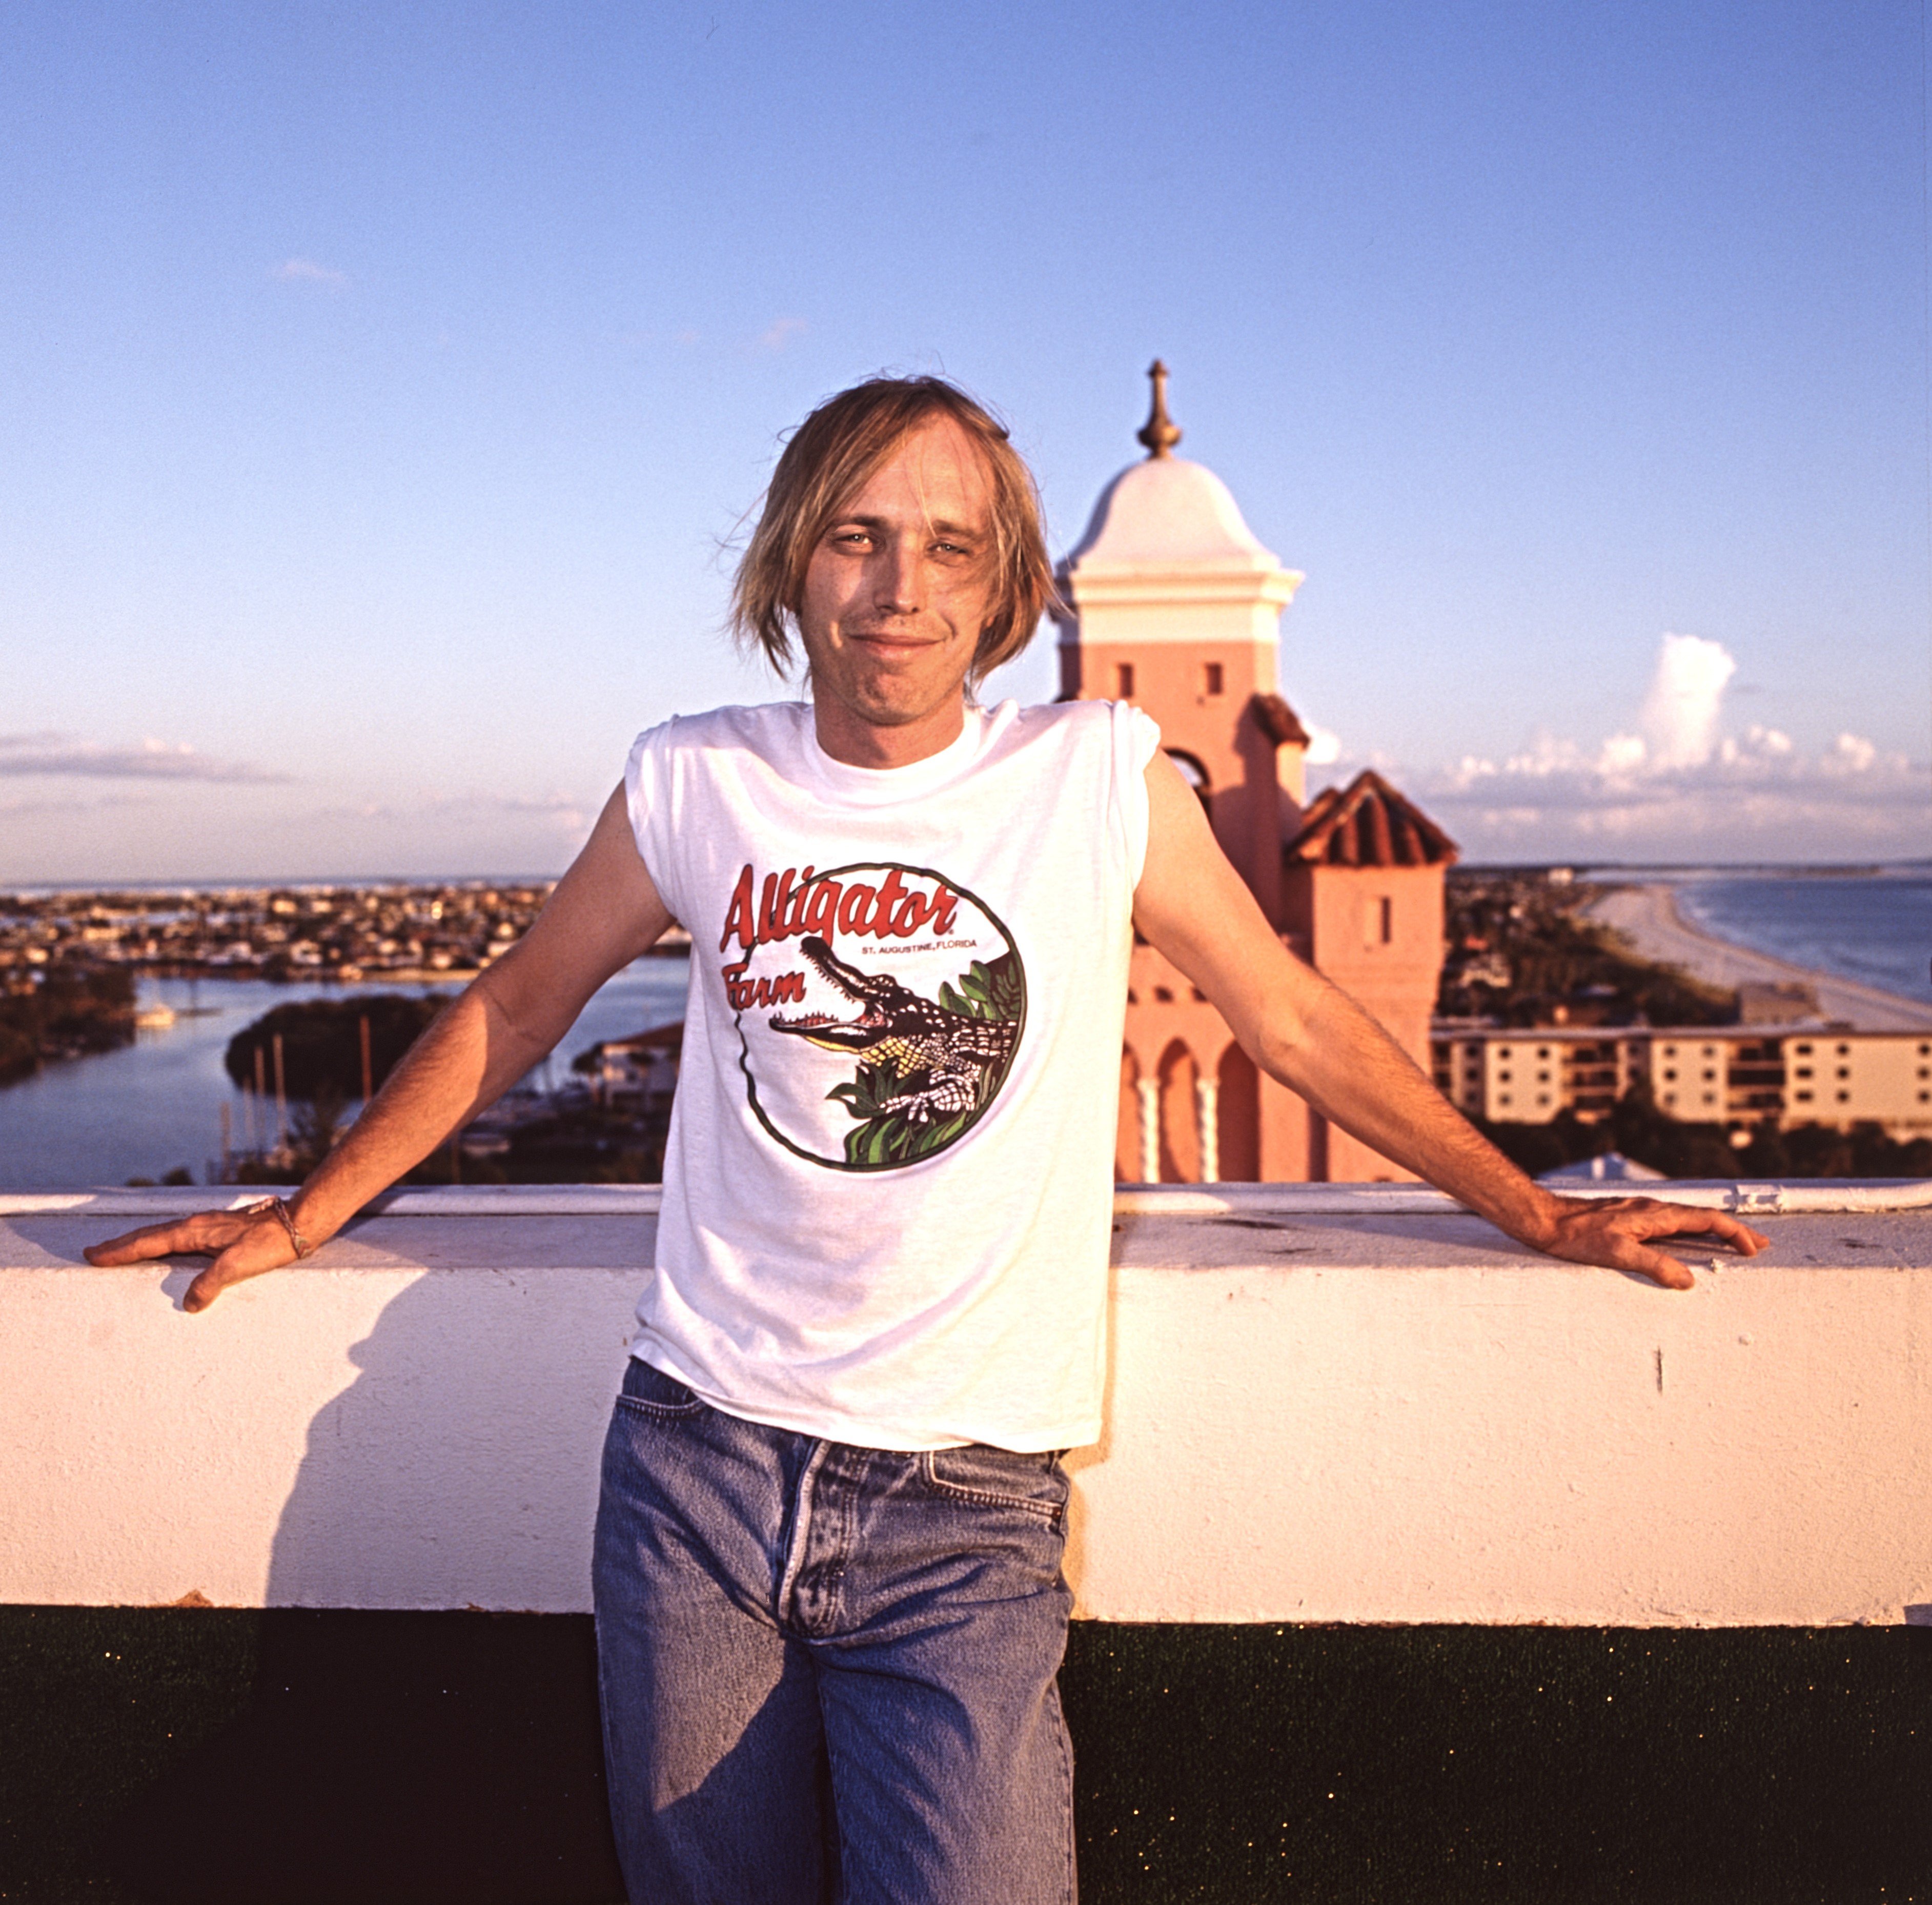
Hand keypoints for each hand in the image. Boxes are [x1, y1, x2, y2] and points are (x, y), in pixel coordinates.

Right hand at [84, 1204, 304, 1312]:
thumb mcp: (238, 1266)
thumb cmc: (271, 1242)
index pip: (148, 1242)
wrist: (300, 1223)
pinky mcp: (220, 1230)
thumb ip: (211, 1283)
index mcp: (194, 1231)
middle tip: (95, 1252)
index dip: (120, 1251)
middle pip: (150, 1235)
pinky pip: (180, 1237)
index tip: (95, 1255)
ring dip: (140, 1243)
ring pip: (165, 1235)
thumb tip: (191, 1303)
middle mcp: (196, 1225)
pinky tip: (167, 1250)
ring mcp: (208, 1226)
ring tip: (121, 1251)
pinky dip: (163, 1243)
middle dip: (121, 1245)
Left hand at [1529, 1195, 1769, 1289]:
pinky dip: (1689, 1231)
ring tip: (1731, 1243)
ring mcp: (1640, 1212)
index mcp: (1655, 1214)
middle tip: (1758, 1245)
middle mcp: (1652, 1208)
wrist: (1544, 1219)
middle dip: (1732, 1231)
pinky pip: (1669, 1223)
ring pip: (1686, 1219)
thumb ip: (1654, 1266)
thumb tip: (1688, 1280)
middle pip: (1702, 1217)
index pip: (1706, 1220)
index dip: (1733, 1233)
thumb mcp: (1616, 1253)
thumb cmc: (1576, 1236)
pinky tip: (1686, 1241)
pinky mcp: (1628, 1217)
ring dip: (1712, 1231)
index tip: (1753, 1249)